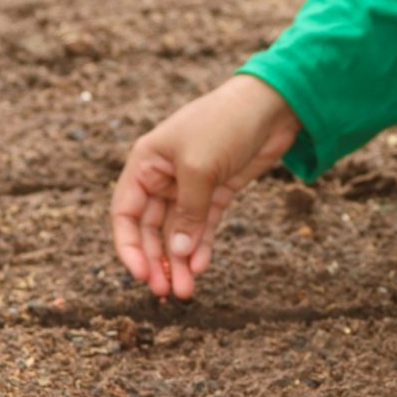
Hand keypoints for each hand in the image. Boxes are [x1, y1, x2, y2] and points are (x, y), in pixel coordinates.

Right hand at [110, 74, 300, 299]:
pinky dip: (201, 245)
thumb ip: (188, 212)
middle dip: (158, 260)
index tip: (139, 275)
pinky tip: (202, 266)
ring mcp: (191, 184)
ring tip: (186, 290)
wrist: (271, 104)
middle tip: (167, 292)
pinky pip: (202, 224)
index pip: (125, 213)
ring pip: (178, 231)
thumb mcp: (200, 167)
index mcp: (147, 162)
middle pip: (151, 228)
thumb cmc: (225, 123)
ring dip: (180, 260)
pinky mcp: (217, 189)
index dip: (129, 246)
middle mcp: (163, 175)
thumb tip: (179, 254)